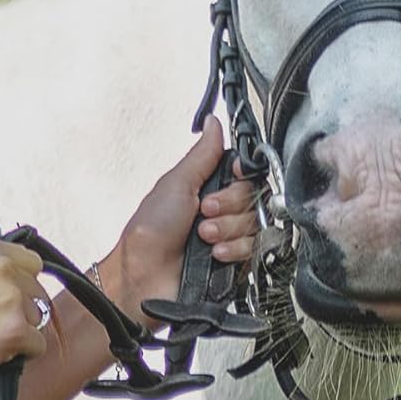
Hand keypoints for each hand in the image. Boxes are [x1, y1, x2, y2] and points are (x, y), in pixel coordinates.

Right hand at [0, 235, 53, 399]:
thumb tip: (29, 287)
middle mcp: (2, 265)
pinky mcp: (14, 328)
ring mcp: (10, 295)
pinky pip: (37, 346)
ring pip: (39, 321)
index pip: (33, 263)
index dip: (19, 287)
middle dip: (21, 312)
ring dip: (18, 334)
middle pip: (39, 294)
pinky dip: (18, 356)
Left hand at [100, 117, 258, 313]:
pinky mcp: (236, 262)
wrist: (143, 276)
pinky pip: (255, 250)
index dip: (241, 176)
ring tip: (203, 237)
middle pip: (254, 197)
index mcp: (207, 188)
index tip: (231, 176)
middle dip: (228, 205)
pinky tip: (214, 254)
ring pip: (256, 224)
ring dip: (228, 229)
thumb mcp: (175, 184)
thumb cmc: (149, 231)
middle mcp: (222, 211)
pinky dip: (234, 250)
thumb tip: (212, 123)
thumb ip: (202, 155)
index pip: (246, 173)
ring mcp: (229, 237)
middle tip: (204, 212)